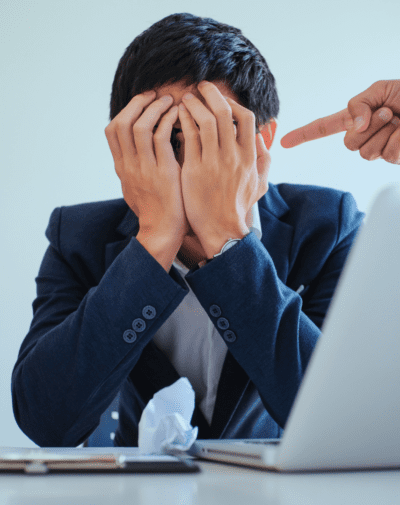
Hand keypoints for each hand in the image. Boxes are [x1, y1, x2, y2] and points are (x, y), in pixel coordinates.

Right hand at [104, 90, 189, 242]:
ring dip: (154, 108)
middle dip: (138, 103)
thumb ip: (136, 167)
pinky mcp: (162, 172)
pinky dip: (168, 121)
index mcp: (121, 168)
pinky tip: (180, 116)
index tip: (142, 103)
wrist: (163, 231)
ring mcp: (144, 168)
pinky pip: (161, 137)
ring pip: (139, 126)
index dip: (126, 111)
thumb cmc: (156, 210)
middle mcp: (128, 166)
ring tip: (170, 101)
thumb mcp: (136, 187)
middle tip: (156, 95)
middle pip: (122, 123)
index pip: (112, 130)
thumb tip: (140, 149)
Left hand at [177, 80, 270, 256]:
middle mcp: (233, 156)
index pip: (246, 118)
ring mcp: (214, 163)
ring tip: (186, 99)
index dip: (233, 103)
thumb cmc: (238, 207)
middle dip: (211, 94)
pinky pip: (189, 137)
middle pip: (225, 113)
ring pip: (206, 121)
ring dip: (195, 104)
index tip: (221, 100)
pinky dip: (183, 122)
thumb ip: (264, 159)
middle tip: (200, 87)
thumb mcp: (260, 184)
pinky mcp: (195, 170)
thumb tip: (260, 136)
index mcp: (250, 157)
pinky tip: (178, 117)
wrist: (221, 230)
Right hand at [280, 80, 399, 164]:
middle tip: (389, 113)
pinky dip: (399, 139)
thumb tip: (354, 126)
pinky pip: (386, 154)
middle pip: (349, 143)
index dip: (305, 134)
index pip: (326, 127)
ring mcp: (380, 148)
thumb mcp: (381, 89)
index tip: (285, 142)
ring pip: (366, 151)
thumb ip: (358, 104)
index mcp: (358, 118)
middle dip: (369, 126)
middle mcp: (366, 135)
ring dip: (386, 131)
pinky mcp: (394, 158)